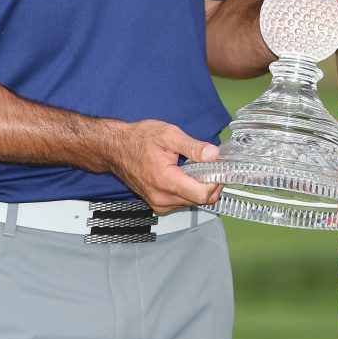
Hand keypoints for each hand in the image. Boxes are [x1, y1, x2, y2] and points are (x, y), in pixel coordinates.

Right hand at [107, 120, 222, 213]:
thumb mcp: (168, 135)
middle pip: (200, 201)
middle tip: (213, 165)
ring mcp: (159, 203)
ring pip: (192, 202)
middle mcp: (162, 198)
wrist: (115, 148)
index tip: (221, 169)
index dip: (217, 183)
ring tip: (197, 167)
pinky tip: (186, 174)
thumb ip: (193, 146)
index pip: (202, 195)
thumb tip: (214, 154)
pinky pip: (182, 201)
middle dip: (211, 184)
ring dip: (200, 187)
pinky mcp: (157, 203)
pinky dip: (189, 190)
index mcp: (166, 181)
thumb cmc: (138, 139)